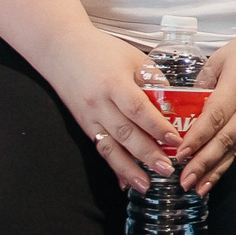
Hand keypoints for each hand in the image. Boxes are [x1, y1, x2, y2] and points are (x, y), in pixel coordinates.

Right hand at [34, 25, 180, 192]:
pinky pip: (100, 148)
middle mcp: (99, 104)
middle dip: (147, 154)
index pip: (138, 109)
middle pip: (125, 133)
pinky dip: (113, 166)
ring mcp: (88, 117)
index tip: (175, 141)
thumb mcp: (134, 58)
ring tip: (146, 186)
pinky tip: (124, 182)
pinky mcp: (82, 125)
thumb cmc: (102, 50)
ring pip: (110, 147)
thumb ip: (153, 80)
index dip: (156, 126)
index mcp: (114, 83)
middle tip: (167, 170)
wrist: (60, 48)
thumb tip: (175, 104)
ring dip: (128, 169)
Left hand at [177, 22, 235, 191]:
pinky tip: (215, 175)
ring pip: (234, 147)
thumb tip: (184, 103)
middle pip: (225, 139)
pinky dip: (227, 162)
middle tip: (184, 181)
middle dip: (203, 163)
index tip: (179, 155)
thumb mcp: (224, 55)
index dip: (197, 138)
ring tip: (197, 189)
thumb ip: (203, 79)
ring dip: (215, 170)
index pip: (215, 116)